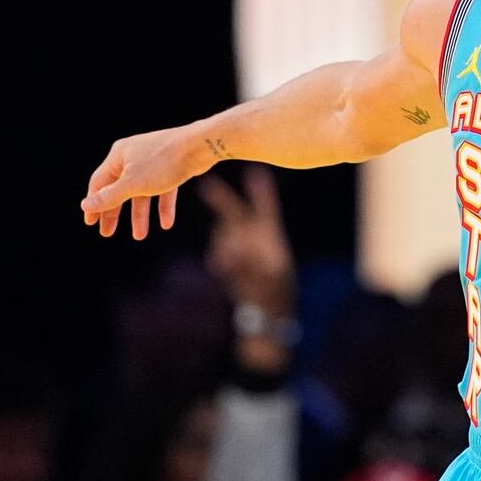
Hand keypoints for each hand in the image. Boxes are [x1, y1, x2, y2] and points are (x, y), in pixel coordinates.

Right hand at [80, 126, 208, 238]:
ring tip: (140, 236)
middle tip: (107, 233)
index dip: (93, 204)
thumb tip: (85, 205)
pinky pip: (163, 190)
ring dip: (140, 214)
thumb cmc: (163, 162)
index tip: (90, 223)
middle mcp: (133, 156)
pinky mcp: (172, 167)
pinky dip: (163, 206)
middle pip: (119, 189)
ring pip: (142, 193)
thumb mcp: (133, 184)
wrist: (200, 146)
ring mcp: (153, 162)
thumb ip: (110, 197)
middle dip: (114, 212)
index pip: (99, 183)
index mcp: (118, 156)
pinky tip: (166, 224)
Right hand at [200, 165, 294, 317]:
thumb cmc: (276, 289)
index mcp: (269, 233)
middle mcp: (252, 235)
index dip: (260, 190)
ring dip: (226, 245)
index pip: (264, 206)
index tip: (256, 172)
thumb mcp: (270, 274)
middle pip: (233, 210)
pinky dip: (221, 258)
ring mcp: (237, 246)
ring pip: (223, 235)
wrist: (266, 308)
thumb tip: (232, 253)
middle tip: (204, 184)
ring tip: (236, 264)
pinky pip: (218, 254)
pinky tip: (226, 269)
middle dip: (219, 197)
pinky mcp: (227, 259)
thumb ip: (251, 261)